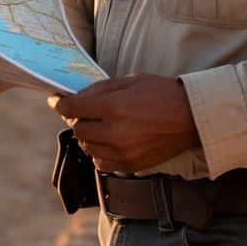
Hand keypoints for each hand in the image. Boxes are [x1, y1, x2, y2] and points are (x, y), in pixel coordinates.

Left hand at [48, 74, 198, 172]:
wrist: (190, 118)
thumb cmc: (162, 94)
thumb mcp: (131, 81)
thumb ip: (101, 89)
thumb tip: (76, 95)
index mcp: (114, 107)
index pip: (73, 108)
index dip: (60, 103)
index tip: (56, 100)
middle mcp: (115, 132)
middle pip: (78, 129)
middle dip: (78, 118)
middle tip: (85, 111)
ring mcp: (123, 152)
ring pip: (87, 147)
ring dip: (88, 136)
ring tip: (101, 125)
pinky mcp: (130, 165)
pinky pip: (101, 163)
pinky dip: (99, 152)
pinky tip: (109, 141)